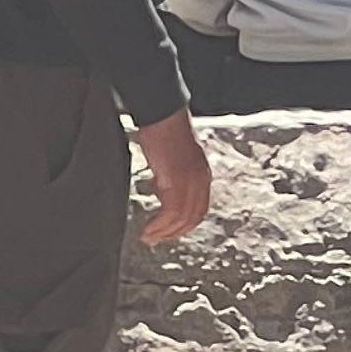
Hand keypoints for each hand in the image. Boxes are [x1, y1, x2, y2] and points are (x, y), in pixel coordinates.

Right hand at [135, 110, 210, 245]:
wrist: (162, 112)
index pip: (199, 207)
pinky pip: (170, 214)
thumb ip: (173, 173)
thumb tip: (162, 187)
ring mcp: (190, 181)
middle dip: (175, 232)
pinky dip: (159, 226)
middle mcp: (201, 179)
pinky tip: (148, 230)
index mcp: (202, 173)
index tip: (170, 230)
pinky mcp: (176, 181)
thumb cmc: (163, 127)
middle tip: (158, 239)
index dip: (185, 223)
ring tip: (149, 238)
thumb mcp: (173, 155)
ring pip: (181, 219)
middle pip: (193, 217)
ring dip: (164, 233)